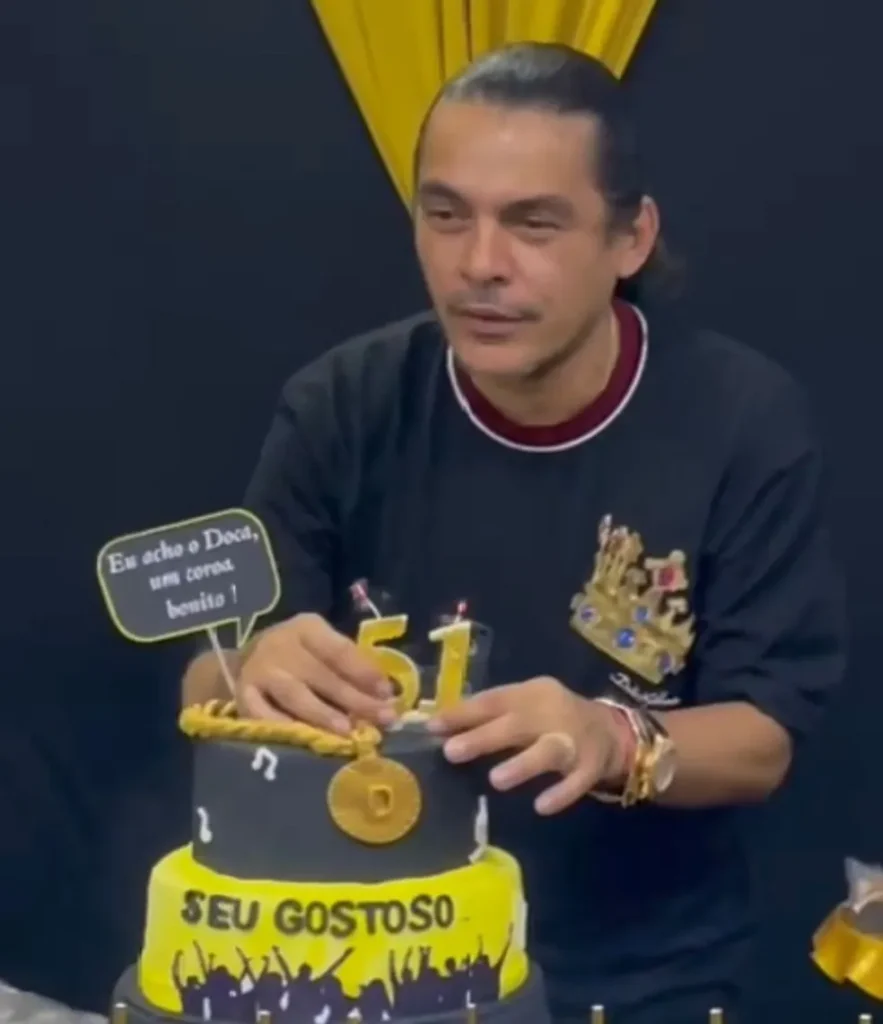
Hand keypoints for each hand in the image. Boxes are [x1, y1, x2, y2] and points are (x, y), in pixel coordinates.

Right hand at [236, 613, 397, 732]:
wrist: (246, 660)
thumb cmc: (299, 656)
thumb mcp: (322, 647)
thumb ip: (351, 666)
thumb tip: (386, 697)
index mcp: (307, 628)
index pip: (339, 651)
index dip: (365, 673)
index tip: (388, 694)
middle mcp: (281, 646)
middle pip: (322, 675)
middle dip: (355, 700)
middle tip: (382, 720)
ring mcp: (260, 671)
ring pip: (295, 696)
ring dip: (323, 714)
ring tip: (347, 732)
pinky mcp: (244, 696)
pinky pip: (265, 715)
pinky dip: (286, 728)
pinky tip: (306, 740)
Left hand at [428, 677, 628, 814]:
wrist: (612, 732)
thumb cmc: (553, 719)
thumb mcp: (527, 706)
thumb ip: (492, 716)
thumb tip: (443, 729)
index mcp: (533, 693)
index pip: (494, 700)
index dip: (464, 713)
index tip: (433, 727)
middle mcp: (554, 712)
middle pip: (517, 724)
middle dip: (484, 737)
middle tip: (452, 752)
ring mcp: (576, 740)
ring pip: (548, 751)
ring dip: (523, 764)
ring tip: (496, 780)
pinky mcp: (593, 766)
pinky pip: (578, 782)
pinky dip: (561, 793)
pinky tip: (542, 806)